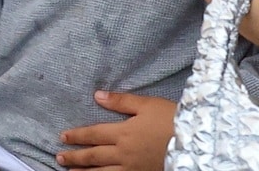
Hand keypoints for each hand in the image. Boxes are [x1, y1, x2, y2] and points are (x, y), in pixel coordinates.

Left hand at [57, 92, 176, 170]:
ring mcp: (134, 168)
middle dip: (75, 157)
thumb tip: (98, 95)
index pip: (93, 134)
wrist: (199, 142)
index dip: (77, 136)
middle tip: (59, 157)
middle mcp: (124, 153)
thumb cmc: (174, 120)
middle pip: (94, 156)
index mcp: (124, 132)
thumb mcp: (147, 105)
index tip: (63, 137)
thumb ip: (121, 102)